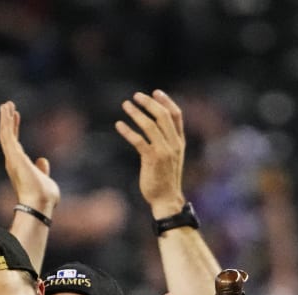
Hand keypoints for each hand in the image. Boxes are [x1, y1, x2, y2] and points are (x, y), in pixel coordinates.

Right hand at [0, 100, 59, 212]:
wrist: (40, 204)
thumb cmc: (44, 197)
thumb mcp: (44, 178)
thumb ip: (41, 169)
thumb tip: (42, 160)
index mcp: (20, 166)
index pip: (15, 144)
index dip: (15, 129)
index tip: (16, 116)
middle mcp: (13, 162)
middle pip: (8, 137)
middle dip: (8, 121)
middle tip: (7, 106)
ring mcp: (12, 158)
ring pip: (6, 134)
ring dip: (5, 118)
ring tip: (6, 104)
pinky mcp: (13, 155)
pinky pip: (8, 135)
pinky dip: (7, 122)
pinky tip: (7, 110)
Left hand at [115, 89, 186, 217]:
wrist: (166, 199)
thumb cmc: (165, 180)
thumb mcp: (170, 158)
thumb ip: (165, 143)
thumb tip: (153, 130)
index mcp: (179, 142)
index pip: (176, 115)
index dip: (166, 101)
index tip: (155, 92)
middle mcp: (174, 143)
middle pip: (162, 116)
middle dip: (149, 103)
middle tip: (136, 96)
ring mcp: (164, 151)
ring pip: (150, 125)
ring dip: (136, 113)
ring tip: (125, 105)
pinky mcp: (152, 159)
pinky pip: (139, 140)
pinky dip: (128, 131)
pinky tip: (118, 125)